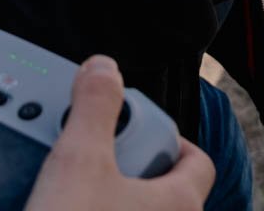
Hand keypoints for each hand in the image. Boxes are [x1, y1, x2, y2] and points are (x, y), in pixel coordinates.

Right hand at [24, 56, 215, 210]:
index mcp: (180, 205)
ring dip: (108, 202)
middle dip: (130, 173)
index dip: (172, 141)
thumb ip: (94, 107)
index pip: (197, 162)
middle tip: (90, 161)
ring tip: (66, 193)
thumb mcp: (78, 161)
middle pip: (164, 193)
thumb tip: (104, 67)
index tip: (141, 131)